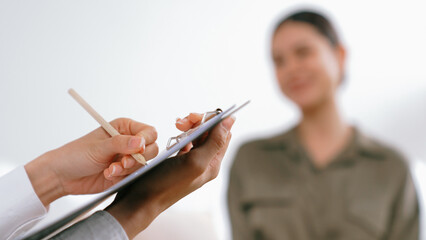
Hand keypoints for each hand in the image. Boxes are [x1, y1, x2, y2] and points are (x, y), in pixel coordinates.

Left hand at [25, 118, 158, 205]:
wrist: (63, 176)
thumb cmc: (76, 154)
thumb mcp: (99, 147)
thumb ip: (122, 143)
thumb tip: (141, 142)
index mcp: (124, 128)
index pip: (149, 132)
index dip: (146, 141)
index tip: (138, 149)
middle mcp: (129, 141)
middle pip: (151, 148)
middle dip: (138, 158)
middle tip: (123, 162)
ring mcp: (127, 158)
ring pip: (143, 164)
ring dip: (127, 169)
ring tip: (110, 169)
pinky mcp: (125, 173)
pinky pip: (134, 175)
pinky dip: (122, 176)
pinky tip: (108, 174)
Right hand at [106, 116, 234, 238]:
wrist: (141, 200)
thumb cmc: (166, 184)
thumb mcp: (195, 162)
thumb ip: (214, 142)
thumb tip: (230, 120)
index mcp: (213, 163)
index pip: (223, 133)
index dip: (213, 121)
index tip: (196, 118)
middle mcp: (205, 162)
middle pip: (210, 132)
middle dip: (198, 122)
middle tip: (182, 122)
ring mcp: (191, 162)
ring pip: (197, 135)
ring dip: (188, 127)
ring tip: (176, 126)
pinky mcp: (179, 161)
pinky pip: (185, 142)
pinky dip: (180, 135)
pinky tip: (173, 136)